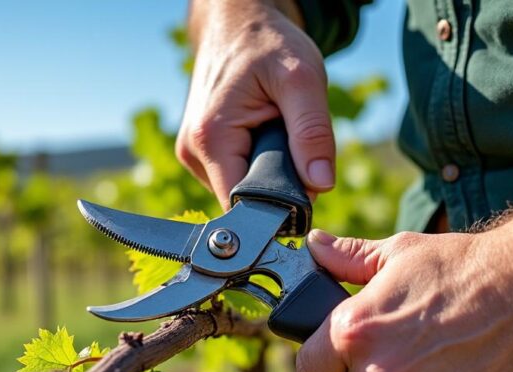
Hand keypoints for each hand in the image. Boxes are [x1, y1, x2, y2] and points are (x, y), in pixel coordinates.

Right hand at [178, 0, 335, 207]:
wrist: (238, 23)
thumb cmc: (268, 43)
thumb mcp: (302, 79)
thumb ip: (313, 132)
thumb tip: (321, 185)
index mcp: (210, 139)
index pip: (244, 206)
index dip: (279, 207)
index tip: (305, 189)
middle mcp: (192, 153)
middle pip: (243, 200)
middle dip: (276, 184)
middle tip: (292, 143)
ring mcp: (192, 155)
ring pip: (240, 190)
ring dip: (267, 172)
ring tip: (274, 131)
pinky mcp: (199, 153)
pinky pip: (235, 175)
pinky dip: (256, 163)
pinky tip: (261, 134)